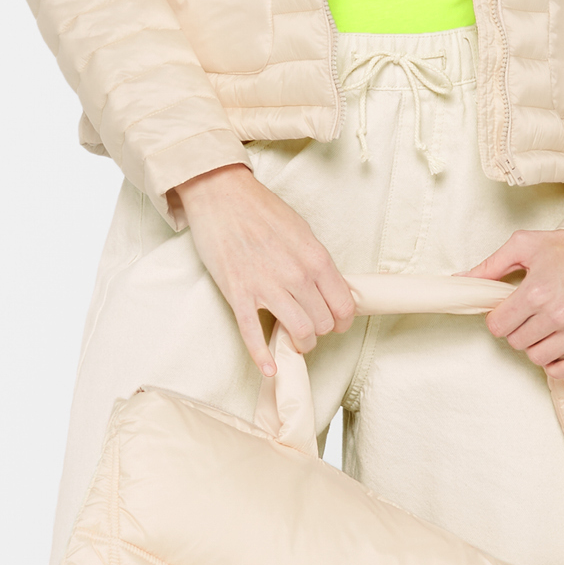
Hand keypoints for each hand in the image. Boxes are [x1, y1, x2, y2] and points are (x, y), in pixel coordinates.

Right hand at [173, 164, 354, 374]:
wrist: (221, 196)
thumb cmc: (261, 210)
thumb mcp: (302, 230)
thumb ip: (317, 262)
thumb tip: (330, 289)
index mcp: (315, 258)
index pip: (343, 305)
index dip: (343, 320)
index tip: (336, 323)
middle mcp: (296, 275)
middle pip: (323, 324)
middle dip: (320, 331)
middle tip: (311, 327)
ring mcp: (266, 287)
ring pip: (299, 333)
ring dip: (301, 344)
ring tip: (296, 340)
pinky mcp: (238, 295)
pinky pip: (254, 335)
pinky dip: (263, 357)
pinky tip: (270, 369)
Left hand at [465, 228, 563, 382]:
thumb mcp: (525, 244)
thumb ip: (490, 265)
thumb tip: (460, 280)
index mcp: (536, 291)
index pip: (498, 326)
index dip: (499, 319)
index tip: (509, 312)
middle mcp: (558, 313)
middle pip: (517, 343)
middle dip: (518, 330)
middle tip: (530, 316)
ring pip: (539, 357)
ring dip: (537, 346)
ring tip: (546, 328)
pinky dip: (559, 365)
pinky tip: (559, 348)